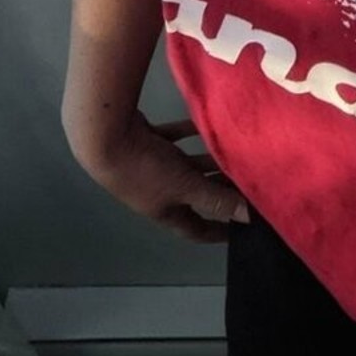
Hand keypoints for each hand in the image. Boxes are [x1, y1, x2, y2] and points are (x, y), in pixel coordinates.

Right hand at [73, 111, 253, 242]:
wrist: (105, 137)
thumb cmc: (145, 170)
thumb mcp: (184, 187)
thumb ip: (215, 199)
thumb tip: (247, 217)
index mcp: (165, 211)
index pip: (196, 229)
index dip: (217, 232)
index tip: (240, 229)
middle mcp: (159, 191)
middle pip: (196, 193)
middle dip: (220, 188)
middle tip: (249, 179)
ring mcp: (151, 165)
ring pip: (187, 165)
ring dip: (208, 160)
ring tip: (238, 152)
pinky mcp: (146, 141)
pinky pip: (175, 138)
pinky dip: (190, 133)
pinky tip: (208, 124)